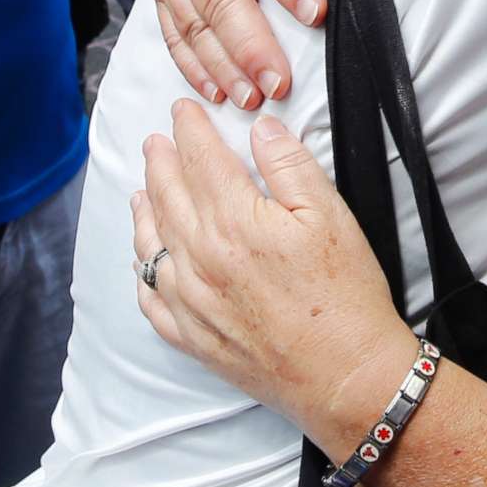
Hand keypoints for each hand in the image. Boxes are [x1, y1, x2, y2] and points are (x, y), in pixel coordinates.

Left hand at [132, 105, 410, 450]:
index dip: (190, 129)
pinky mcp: (194, 338)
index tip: (182, 110)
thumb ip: (289, 166)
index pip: (201, 160)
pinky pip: (152, 300)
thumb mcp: (330, 216)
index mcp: (234, 223)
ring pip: (151, 245)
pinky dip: (144, 274)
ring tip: (140, 191)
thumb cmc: (345, 297)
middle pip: (169, 197)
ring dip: (144, 211)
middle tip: (155, 141)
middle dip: (160, 162)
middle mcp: (200, 259)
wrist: (346, 376)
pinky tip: (145, 261)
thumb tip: (260, 128)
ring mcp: (192, 302)